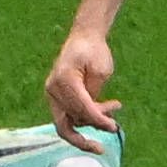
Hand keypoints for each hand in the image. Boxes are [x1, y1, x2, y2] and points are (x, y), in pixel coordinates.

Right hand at [45, 28, 121, 143]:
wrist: (83, 39)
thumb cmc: (94, 52)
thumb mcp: (101, 71)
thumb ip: (95, 93)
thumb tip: (93, 115)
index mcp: (65, 80)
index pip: (82, 109)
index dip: (99, 121)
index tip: (114, 127)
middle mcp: (54, 88)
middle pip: (73, 118)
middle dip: (95, 122)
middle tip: (115, 124)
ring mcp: (52, 93)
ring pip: (69, 120)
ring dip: (92, 119)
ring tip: (113, 106)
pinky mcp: (55, 97)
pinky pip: (67, 116)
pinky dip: (84, 118)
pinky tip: (103, 112)